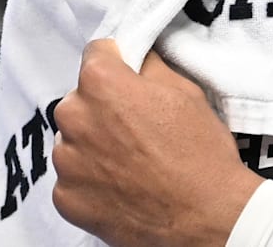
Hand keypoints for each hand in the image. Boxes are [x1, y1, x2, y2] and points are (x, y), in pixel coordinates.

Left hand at [51, 39, 263, 246]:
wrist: (207, 216)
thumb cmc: (200, 152)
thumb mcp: (186, 91)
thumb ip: (150, 67)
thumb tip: (136, 60)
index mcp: (101, 83)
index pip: (96, 54)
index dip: (117, 63)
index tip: (128, 77)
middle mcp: (74, 117)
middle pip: (81, 99)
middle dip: (103, 107)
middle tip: (135, 128)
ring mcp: (66, 161)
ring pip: (73, 140)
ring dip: (93, 145)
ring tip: (130, 162)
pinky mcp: (66, 199)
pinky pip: (72, 178)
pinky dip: (91, 181)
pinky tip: (122, 186)